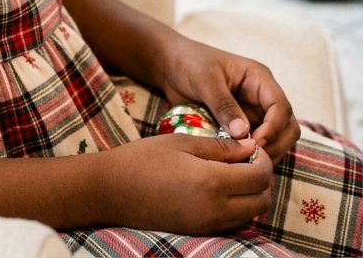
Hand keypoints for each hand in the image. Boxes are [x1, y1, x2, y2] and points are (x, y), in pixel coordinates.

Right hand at [93, 134, 272, 234]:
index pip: (259, 176)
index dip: (263, 159)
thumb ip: (220, 147)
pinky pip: (233, 223)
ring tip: (234, 171)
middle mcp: (215, 210)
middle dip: (262, 179)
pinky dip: (239, 207)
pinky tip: (221, 188)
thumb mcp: (183, 142)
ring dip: (252, 194)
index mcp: (212, 182)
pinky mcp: (199, 232)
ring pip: (251, 215)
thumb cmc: (145, 159)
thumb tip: (251, 147)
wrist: (113, 190)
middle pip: (262, 201)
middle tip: (248, 159)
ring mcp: (208, 226)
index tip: (253, 145)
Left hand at [158, 35, 299, 164]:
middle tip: (251, 159)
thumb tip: (243, 133)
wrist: (171, 66)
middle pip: (287, 127)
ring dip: (266, 154)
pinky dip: (251, 157)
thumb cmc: (189, 63)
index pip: (281, 106)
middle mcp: (261, 97)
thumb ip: (223, 105)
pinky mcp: (243, 128)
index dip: (274, 128)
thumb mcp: (205, 80)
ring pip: (276, 140)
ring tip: (243, 165)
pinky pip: (256, 146)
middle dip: (275, 145)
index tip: (256, 143)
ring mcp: (254, 114)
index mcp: (258, 79)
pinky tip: (236, 165)